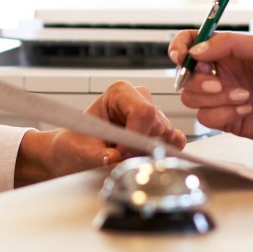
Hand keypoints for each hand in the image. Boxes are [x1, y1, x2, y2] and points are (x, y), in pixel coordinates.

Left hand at [14, 81, 185, 185]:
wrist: (76, 150)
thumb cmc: (77, 144)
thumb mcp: (82, 151)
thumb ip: (98, 156)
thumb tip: (114, 159)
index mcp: (119, 92)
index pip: (143, 111)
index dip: (136, 137)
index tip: (120, 153)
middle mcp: (139, 98)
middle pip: (157, 124)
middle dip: (141, 147)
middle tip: (120, 156)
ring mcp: (153, 113)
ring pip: (167, 134)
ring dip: (150, 151)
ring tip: (126, 155)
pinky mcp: (161, 130)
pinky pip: (176, 141)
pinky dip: (164, 152)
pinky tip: (143, 156)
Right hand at [169, 29, 252, 148]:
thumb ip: (228, 43)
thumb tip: (196, 50)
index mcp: (228, 52)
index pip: (192, 44)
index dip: (180, 48)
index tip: (180, 56)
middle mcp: (222, 74)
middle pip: (187, 76)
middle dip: (199, 82)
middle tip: (220, 84)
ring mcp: (223, 98)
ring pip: (193, 99)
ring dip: (217, 99)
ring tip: (245, 97)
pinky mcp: (228, 120)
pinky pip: (207, 118)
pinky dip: (225, 113)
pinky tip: (248, 110)